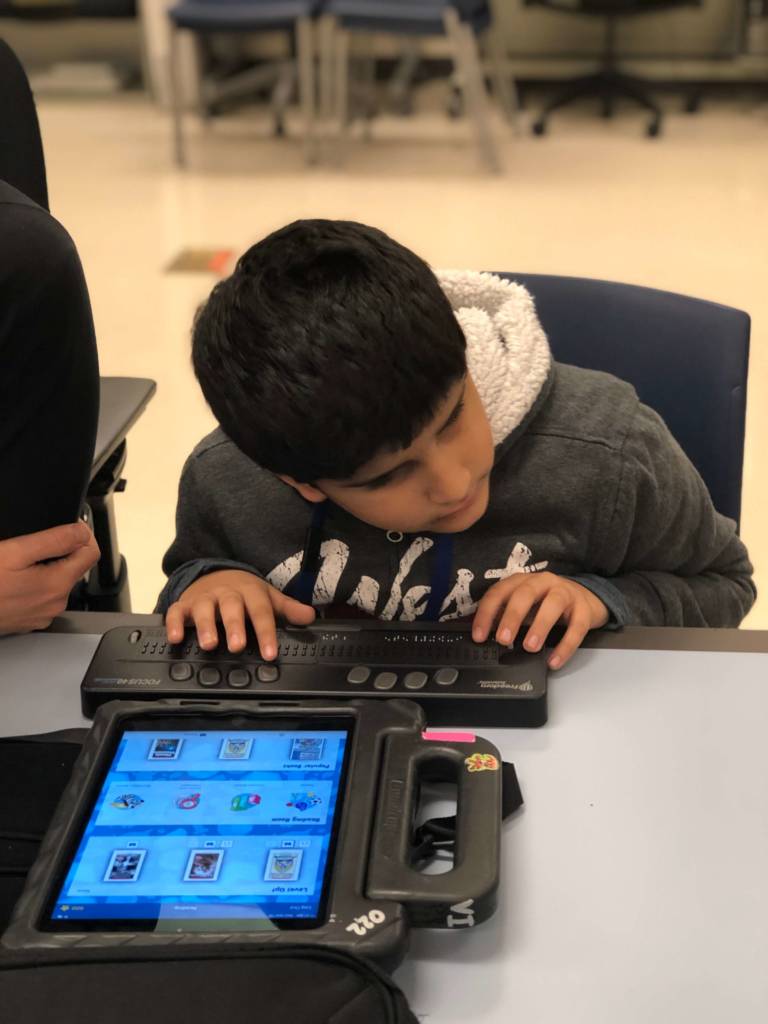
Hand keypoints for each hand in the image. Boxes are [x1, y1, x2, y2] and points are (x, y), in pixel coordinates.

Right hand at [0, 522, 99, 634]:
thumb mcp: (15, 552)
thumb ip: (54, 540)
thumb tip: (82, 531)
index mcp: (57, 584)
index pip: (92, 553)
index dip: (82, 534)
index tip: (68, 526)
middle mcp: (55, 603)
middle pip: (75, 567)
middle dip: (61, 551)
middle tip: (32, 542)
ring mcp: (42, 614)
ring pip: (57, 581)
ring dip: (46, 567)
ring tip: (18, 561)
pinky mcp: (28, 619)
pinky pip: (41, 595)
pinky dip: (33, 583)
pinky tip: (13, 578)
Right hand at [165, 569, 315, 659]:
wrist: (215, 574)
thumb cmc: (244, 593)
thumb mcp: (268, 598)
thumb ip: (287, 609)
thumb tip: (310, 616)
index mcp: (250, 592)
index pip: (261, 612)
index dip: (266, 633)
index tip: (270, 653)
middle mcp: (226, 594)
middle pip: (231, 607)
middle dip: (234, 626)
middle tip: (238, 646)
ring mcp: (204, 598)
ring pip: (204, 609)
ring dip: (206, 626)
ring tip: (210, 644)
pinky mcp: (184, 604)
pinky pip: (176, 612)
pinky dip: (174, 624)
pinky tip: (175, 638)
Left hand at [472, 572, 608, 669]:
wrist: (587, 598)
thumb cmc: (548, 603)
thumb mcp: (524, 606)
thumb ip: (505, 616)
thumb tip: (484, 635)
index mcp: (523, 581)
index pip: (499, 592)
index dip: (487, 613)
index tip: (479, 635)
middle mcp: (543, 582)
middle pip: (525, 594)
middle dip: (512, 616)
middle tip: (502, 639)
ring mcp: (565, 593)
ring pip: (553, 605)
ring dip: (540, 626)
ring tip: (530, 647)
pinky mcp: (584, 609)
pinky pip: (577, 627)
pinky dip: (565, 646)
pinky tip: (554, 660)